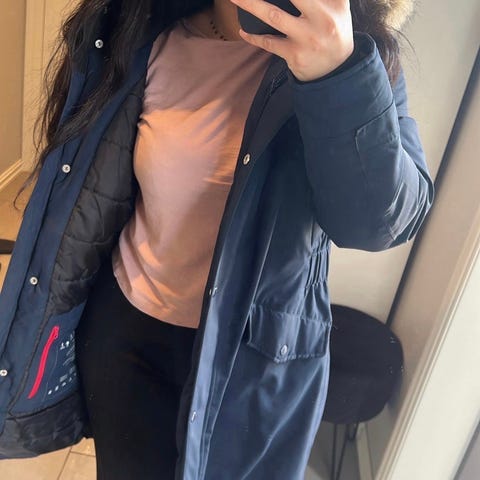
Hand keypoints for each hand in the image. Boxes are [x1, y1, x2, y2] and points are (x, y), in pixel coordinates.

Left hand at [229, 0, 353, 82]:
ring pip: (273, 15)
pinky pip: (268, 43)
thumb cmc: (332, 30)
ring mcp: (307, 38)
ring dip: (250, 4)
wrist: (336, 69)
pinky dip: (253, 37)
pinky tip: (243, 31)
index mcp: (334, 2)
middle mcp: (323, 18)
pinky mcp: (295, 54)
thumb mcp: (337, 6)